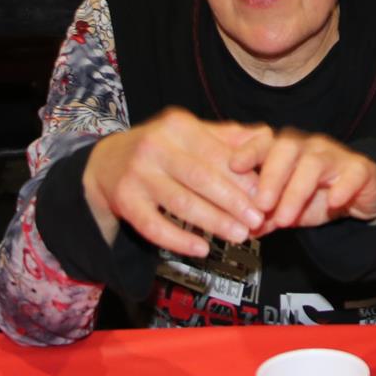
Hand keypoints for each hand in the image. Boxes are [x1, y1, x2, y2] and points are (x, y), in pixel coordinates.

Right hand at [82, 109, 269, 259]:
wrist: (107, 162)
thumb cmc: (162, 149)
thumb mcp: (191, 133)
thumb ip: (228, 138)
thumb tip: (268, 140)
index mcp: (178, 126)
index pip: (218, 154)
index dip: (244, 178)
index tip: (266, 198)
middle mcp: (155, 146)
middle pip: (202, 178)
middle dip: (234, 202)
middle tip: (258, 222)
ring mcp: (137, 174)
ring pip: (181, 203)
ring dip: (214, 222)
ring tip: (240, 236)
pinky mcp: (125, 201)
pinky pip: (154, 226)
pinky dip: (179, 240)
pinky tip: (202, 248)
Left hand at [229, 129, 375, 235]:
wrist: (360, 191)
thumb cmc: (319, 193)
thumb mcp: (287, 208)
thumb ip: (266, 216)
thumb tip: (243, 230)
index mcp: (285, 150)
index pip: (264, 142)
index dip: (249, 152)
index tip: (233, 167)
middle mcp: (308, 147)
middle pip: (286, 149)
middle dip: (271, 177)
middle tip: (261, 204)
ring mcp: (334, 156)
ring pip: (314, 163)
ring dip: (297, 191)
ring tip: (285, 218)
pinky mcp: (359, 170)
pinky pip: (352, 174)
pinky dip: (342, 187)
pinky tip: (334, 201)